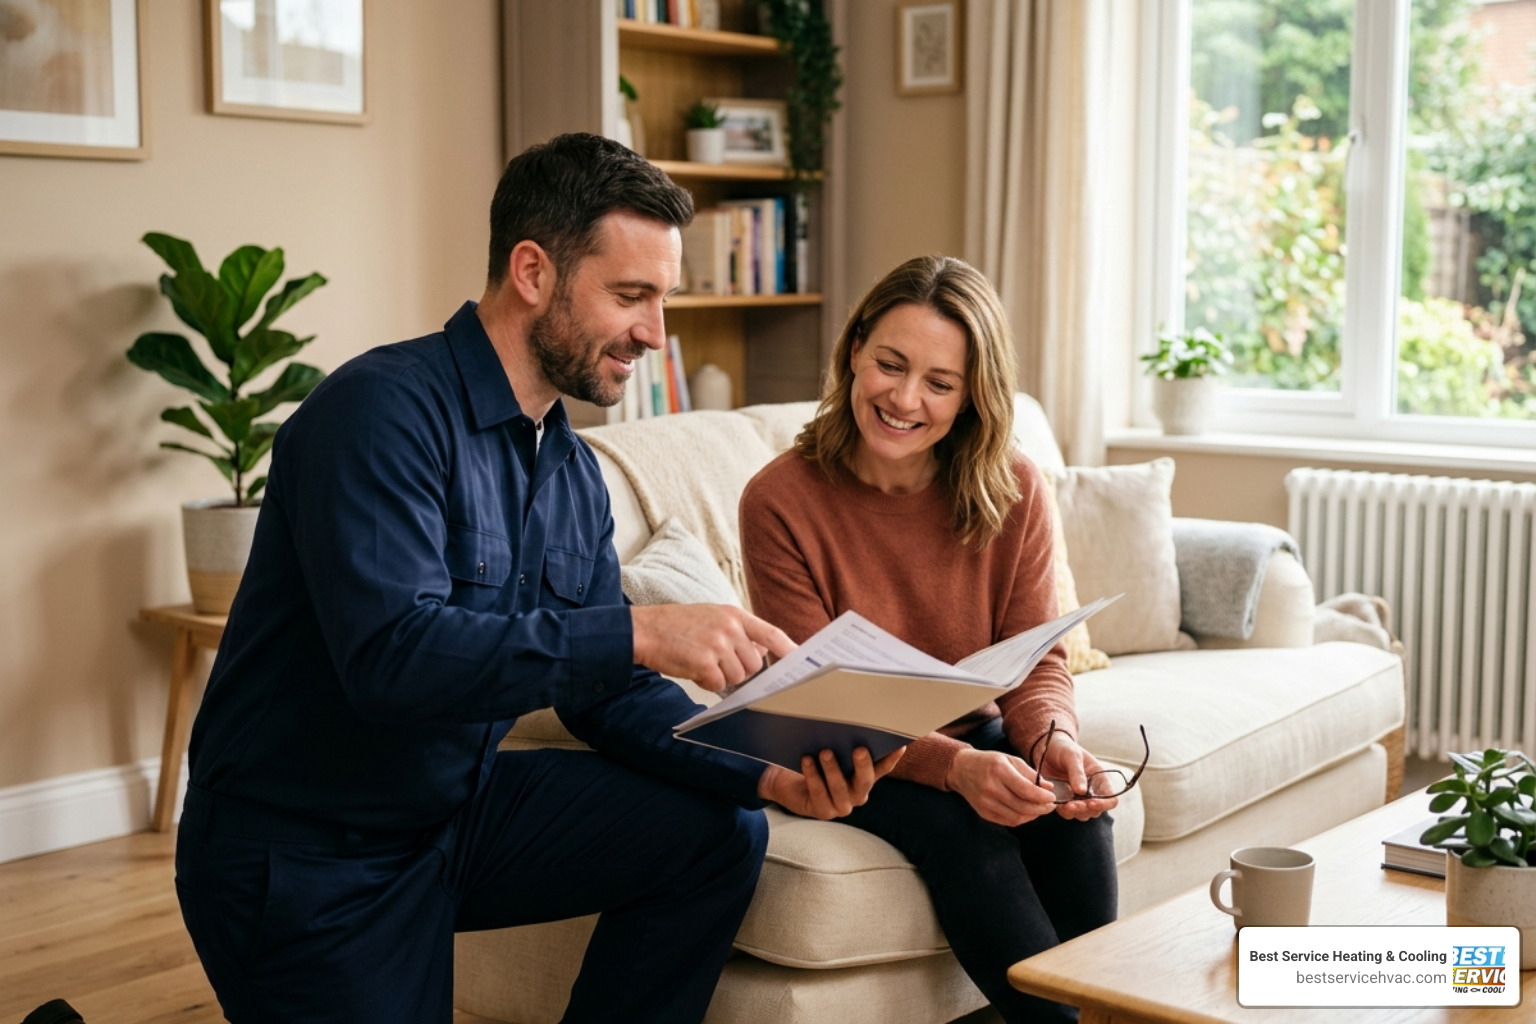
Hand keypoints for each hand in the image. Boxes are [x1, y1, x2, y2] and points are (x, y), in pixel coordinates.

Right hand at [631, 604, 794, 692]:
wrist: (645, 629)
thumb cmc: (678, 626)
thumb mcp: (712, 617)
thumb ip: (738, 631)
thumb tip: (763, 649)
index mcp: (734, 615)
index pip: (771, 633)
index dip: (789, 649)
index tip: (801, 660)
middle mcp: (729, 628)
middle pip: (754, 664)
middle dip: (739, 669)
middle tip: (716, 661)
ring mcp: (717, 644)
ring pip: (738, 676)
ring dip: (721, 676)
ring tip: (701, 661)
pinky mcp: (704, 662)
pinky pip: (718, 684)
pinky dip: (706, 682)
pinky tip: (693, 669)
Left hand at [757, 747, 904, 819]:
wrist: (792, 787)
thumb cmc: (817, 764)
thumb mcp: (834, 752)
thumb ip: (844, 744)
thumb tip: (851, 722)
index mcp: (865, 778)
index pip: (883, 768)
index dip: (892, 758)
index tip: (900, 745)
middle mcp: (858, 794)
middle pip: (865, 781)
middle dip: (863, 765)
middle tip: (859, 749)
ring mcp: (842, 806)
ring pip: (840, 788)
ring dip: (833, 769)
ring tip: (825, 751)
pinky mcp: (823, 812)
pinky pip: (819, 794)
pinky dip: (813, 776)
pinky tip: (807, 760)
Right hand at [945, 748, 1057, 826]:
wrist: (962, 769)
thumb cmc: (989, 762)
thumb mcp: (1010, 760)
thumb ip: (1030, 774)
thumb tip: (1050, 788)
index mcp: (999, 770)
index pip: (1026, 790)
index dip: (1042, 797)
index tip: (1052, 797)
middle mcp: (990, 788)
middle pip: (1023, 806)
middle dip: (1041, 808)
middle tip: (1050, 806)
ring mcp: (985, 802)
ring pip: (1017, 817)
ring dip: (1033, 815)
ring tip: (1040, 809)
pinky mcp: (983, 813)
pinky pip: (1008, 821)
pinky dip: (1021, 819)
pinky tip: (1027, 812)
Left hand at [1034, 732, 1118, 821]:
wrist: (1045, 748)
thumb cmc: (1064, 748)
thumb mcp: (1072, 755)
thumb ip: (1077, 773)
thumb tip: (1082, 791)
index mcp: (1100, 779)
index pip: (1111, 799)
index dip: (1104, 804)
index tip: (1090, 803)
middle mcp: (1091, 791)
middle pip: (1096, 810)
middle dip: (1085, 809)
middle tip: (1071, 805)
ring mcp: (1078, 798)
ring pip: (1082, 814)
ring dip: (1074, 812)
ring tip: (1064, 805)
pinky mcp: (1065, 801)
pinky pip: (1067, 812)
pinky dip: (1062, 810)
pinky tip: (1055, 802)